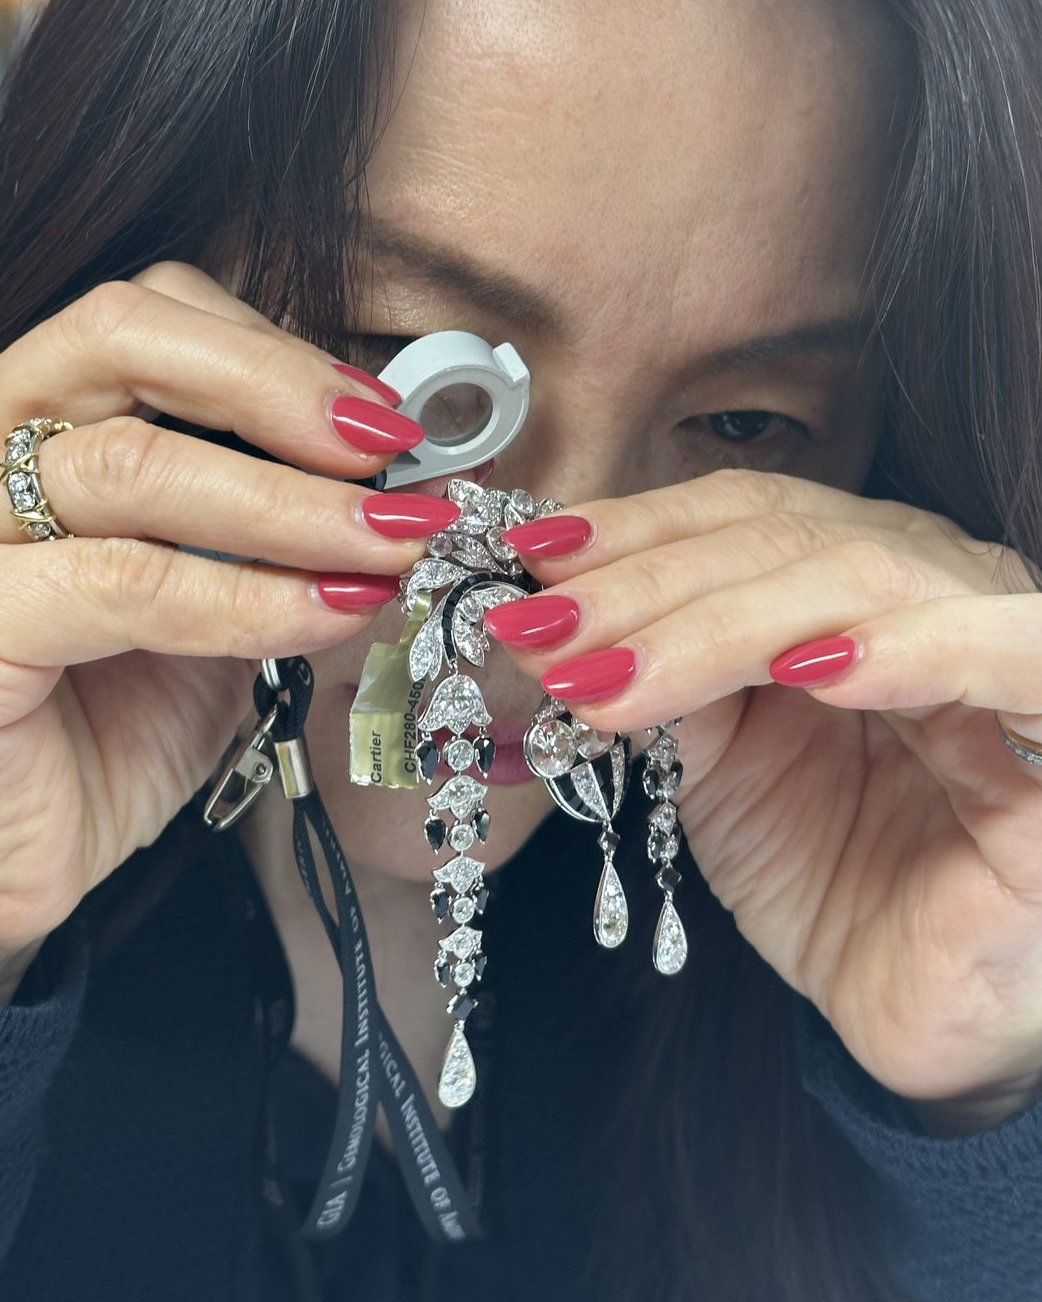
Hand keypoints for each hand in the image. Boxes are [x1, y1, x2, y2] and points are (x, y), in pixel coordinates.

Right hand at [0, 262, 430, 998]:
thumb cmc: (92, 729)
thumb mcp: (202, 598)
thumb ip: (266, 526)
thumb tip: (399, 479)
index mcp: (6, 409)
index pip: (148, 316)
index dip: (276, 352)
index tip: (384, 418)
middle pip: (128, 342)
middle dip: (282, 392)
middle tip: (388, 455)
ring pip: (135, 467)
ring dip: (291, 506)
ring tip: (388, 544)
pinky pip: (126, 585)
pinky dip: (246, 598)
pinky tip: (328, 614)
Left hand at [491, 469, 1041, 1126]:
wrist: (927, 1009)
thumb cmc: (834, 874)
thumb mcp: (717, 769)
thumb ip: (658, 679)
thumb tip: (550, 614)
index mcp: (857, 577)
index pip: (745, 513)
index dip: (636, 527)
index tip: (530, 556)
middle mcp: (936, 585)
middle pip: (787, 536)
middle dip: (647, 581)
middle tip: (542, 625)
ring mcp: (1005, 644)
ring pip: (866, 579)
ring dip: (721, 622)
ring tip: (612, 672)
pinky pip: (1013, 657)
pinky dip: (916, 649)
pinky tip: (815, 666)